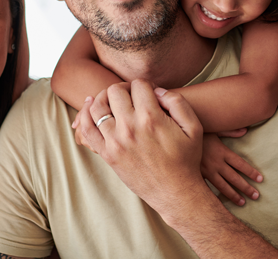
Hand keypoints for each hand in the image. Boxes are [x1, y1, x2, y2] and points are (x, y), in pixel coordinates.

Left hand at [75, 80, 207, 216]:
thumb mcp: (193, 126)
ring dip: (104, 98)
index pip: (138, 85)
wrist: (175, 192)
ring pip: (97, 106)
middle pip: (115, 91)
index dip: (145, 85)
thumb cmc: (186, 159)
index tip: (149, 94)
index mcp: (151, 118)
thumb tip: (157, 90)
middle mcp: (130, 128)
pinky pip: (87, 129)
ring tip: (113, 101)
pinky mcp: (107, 154)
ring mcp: (115, 141)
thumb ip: (177, 101)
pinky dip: (84, 114)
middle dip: (125, 89)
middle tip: (132, 96)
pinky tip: (91, 106)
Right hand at [200, 133, 262, 205]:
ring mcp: (206, 171)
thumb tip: (245, 130)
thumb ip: (230, 131)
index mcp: (222, 151)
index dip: (251, 172)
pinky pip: (207, 188)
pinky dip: (214, 197)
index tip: (260, 179)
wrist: (175, 137)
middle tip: (256, 196)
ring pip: (222, 186)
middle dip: (246, 188)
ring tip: (242, 203)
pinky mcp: (197, 175)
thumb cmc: (196, 131)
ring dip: (233, 195)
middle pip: (234, 178)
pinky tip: (218, 204)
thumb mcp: (214, 128)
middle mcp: (216, 163)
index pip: (240, 164)